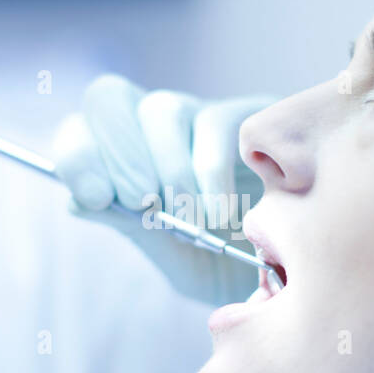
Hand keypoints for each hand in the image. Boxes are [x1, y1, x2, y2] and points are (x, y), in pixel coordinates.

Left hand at [52, 74, 273, 306]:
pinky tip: (223, 212)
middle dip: (117, 151)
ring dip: (168, 169)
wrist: (296, 274)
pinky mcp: (250, 119)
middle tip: (143, 203)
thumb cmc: (231, 265)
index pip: (79, 133)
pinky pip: (216, 124)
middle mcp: (156, 131)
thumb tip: (77, 201)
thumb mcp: (178, 259)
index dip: (78, 157)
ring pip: (161, 109)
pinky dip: (210, 172)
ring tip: (192, 220)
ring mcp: (201, 119)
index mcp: (126, 162)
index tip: (97, 198)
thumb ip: (133, 229)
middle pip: (108, 98)